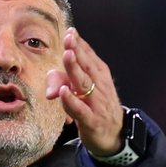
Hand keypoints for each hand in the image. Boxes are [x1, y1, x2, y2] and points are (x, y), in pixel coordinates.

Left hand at [44, 27, 124, 156]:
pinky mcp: (91, 121)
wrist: (116, 135)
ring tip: (67, 56)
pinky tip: (64, 92)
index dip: (79, 44)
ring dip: (75, 69)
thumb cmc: (96, 108)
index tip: (71, 32)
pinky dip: (72, 100)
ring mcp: (96, 103)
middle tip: (69, 38)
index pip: (89, 56)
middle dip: (77, 51)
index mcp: (99, 75)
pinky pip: (80, 109)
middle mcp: (100, 86)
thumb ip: (64, 82)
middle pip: (87, 66)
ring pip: (84, 84)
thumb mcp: (82, 92)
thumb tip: (49, 85)